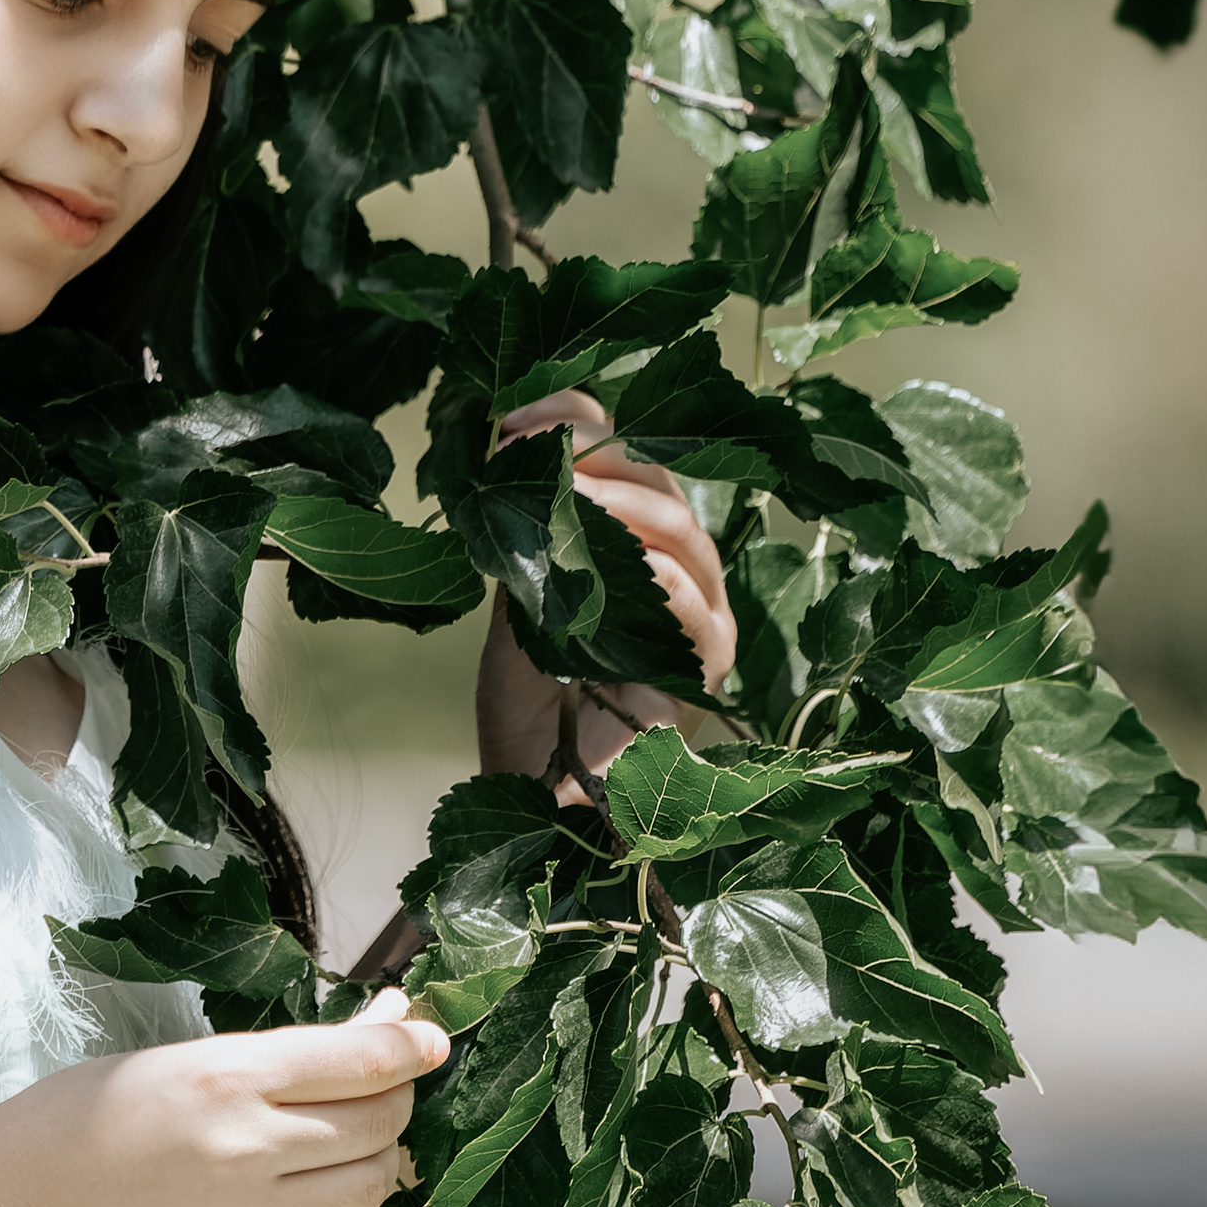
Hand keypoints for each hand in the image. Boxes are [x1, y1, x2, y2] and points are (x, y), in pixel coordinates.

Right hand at [0, 990, 447, 1206]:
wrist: (22, 1199)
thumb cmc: (87, 1111)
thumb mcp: (179, 1057)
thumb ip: (275, 1055)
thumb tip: (370, 1032)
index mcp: (227, 1075)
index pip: (360, 1060)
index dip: (411, 1044)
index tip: (430, 1036)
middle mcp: (249, 1144)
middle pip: (378, 1121)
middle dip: (399, 1094)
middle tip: (388, 1080)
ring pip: (371, 1184)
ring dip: (384, 1155)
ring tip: (364, 1135)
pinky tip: (340, 1190)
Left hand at [474, 386, 737, 791]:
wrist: (535, 791)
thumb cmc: (528, 699)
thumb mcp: (515, 602)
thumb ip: (523, 536)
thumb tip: (501, 451)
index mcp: (632, 542)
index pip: (624, 459)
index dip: (577, 424)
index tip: (514, 416)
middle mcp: (675, 573)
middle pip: (661, 488)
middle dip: (601, 458)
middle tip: (538, 449)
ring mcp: (698, 622)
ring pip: (687, 542)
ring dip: (631, 510)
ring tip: (576, 491)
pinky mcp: (706, 677)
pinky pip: (704, 621)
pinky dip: (675, 591)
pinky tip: (643, 571)